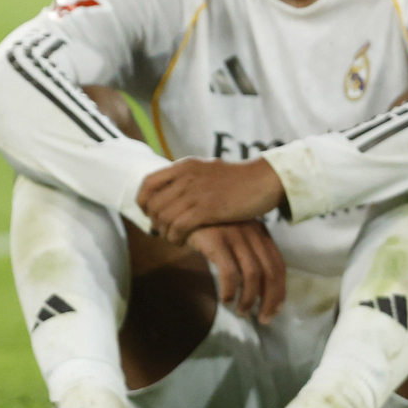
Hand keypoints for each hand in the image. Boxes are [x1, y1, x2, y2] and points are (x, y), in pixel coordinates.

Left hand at [136, 157, 285, 243]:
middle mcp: (185, 177)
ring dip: (165, 233)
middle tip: (163, 231)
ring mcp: (195, 192)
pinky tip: (183, 242)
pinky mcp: (207, 209)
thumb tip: (173, 188)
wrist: (265, 180)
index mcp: (184, 165)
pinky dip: (176, 238)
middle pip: (153, 204)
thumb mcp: (208, 170)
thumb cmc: (239, 179)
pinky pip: (178, 227)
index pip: (148, 183)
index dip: (143, 201)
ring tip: (174, 239)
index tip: (149, 213)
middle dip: (154, 222)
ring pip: (163, 218)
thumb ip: (189, 177)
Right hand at [187, 221, 286, 322]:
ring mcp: (234, 235)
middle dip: (270, 300)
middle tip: (263, 319)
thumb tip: (256, 284)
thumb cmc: (206, 223)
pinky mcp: (215, 240)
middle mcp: (251, 232)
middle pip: (270, 272)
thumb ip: (245, 250)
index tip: (275, 309)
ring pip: (252, 274)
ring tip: (242, 312)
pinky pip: (229, 272)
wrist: (178, 204)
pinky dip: (230, 290)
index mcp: (259, 231)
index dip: (280, 290)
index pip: (278, 264)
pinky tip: (225, 300)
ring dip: (249, 299)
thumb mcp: (232, 232)